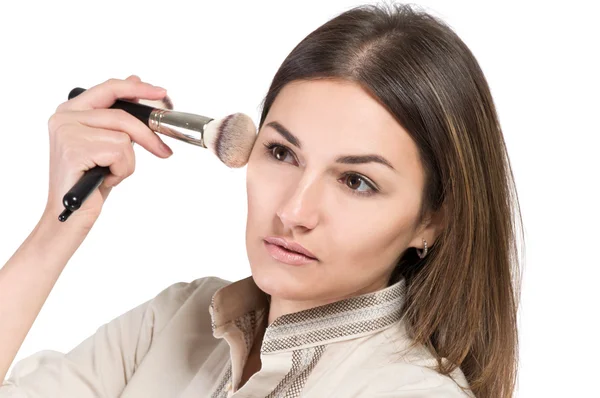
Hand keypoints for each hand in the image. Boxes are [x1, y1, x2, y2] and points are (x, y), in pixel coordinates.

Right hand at [41, 75, 173, 230]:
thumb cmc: (90, 181)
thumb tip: (135, 81)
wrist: (70, 214)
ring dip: (126, 162)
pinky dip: (121, 171)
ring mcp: (66, 132)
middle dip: (148, 137)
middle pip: (122, 116)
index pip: (109, 89)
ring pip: (123, 137)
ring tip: (110, 173)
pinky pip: (119, 153)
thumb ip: (118, 115)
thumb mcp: (108, 143)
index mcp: (70, 111)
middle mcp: (64, 117)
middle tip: (163, 152)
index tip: (161, 92)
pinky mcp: (73, 149)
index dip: (137, 88)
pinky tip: (103, 179)